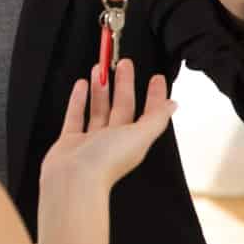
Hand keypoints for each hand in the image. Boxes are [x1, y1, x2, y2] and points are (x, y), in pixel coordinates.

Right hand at [40, 59, 176, 191]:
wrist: (73, 180)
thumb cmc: (105, 161)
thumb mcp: (139, 136)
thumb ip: (156, 119)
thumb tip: (173, 106)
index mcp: (133, 140)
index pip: (147, 113)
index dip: (154, 96)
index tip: (156, 78)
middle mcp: (114, 140)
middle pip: (122, 106)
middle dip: (124, 83)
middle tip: (124, 63)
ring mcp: (91, 140)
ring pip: (99, 108)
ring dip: (101, 88)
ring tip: (99, 68)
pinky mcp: (71, 140)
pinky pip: (76, 115)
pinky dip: (79, 99)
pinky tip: (80, 86)